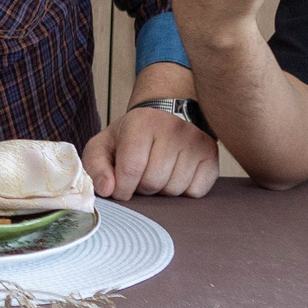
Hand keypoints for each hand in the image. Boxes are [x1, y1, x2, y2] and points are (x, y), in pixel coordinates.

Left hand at [84, 106, 220, 198]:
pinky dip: (184, 191)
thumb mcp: (104, 145)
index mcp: (141, 123)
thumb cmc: (131, 136)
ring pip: (174, 189)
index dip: (121, 189)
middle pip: (153, 182)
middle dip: (142, 188)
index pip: (130, 169)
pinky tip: (176, 175)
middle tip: (141, 175)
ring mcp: (195, 141)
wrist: (163, 116)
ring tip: (158, 173)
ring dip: (162, 190)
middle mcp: (172, 128)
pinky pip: (196, 191)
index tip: (120, 189)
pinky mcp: (211, 155)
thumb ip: (96, 167)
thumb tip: (107, 189)